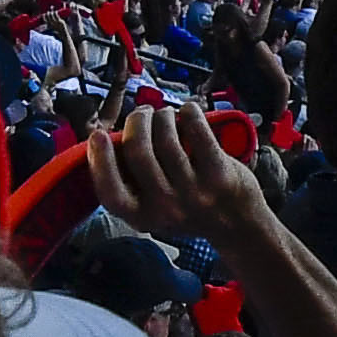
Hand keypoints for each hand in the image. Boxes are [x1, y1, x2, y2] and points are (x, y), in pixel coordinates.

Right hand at [87, 97, 270, 245]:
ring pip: (167, 137)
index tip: (98, 134)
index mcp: (142, 217)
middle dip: (138, 121)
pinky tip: (188, 112)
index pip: (111, 191)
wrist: (238, 224)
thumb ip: (132, 182)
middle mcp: (166, 207)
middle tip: (144, 113)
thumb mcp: (153, 208)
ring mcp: (194, 191)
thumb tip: (109, 138)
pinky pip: (197, 130)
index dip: (100, 160)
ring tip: (167, 115)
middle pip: (138, 151)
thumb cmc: (189, 207)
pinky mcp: (219, 174)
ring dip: (163, 116)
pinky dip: (189, 113)